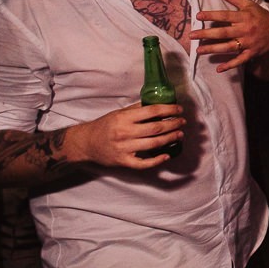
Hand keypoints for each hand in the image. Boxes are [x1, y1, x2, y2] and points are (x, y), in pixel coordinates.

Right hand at [67, 103, 185, 168]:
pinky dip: (157, 160)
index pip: (152, 111)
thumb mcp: (119, 113)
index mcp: (124, 118)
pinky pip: (143, 163)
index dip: (169, 110)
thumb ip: (137, 109)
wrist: (86, 143)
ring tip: (179, 134)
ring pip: (153, 144)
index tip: (179, 110)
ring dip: (170, 139)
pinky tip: (166, 156)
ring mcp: (124, 148)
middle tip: (182, 122)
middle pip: (156, 128)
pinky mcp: (124, 161)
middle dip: (173, 124)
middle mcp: (125, 132)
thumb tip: (158, 103)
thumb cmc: (104, 126)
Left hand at [192, 0, 268, 71]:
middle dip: (207, 34)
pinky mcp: (252, 53)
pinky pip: (240, 60)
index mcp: (244, 17)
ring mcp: (248, 43)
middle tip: (192, 36)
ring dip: (213, 49)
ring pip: (229, 47)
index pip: (225, 15)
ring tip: (199, 50)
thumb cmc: (260, 16)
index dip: (212, 15)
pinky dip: (230, 65)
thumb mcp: (248, 4)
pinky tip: (219, 69)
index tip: (198, 15)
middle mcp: (245, 30)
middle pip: (224, 33)